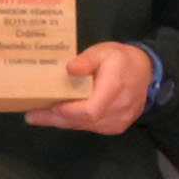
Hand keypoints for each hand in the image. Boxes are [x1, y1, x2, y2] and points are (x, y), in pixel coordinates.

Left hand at [27, 41, 159, 134]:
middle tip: (32, 115)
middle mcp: (118, 110)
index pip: (90, 110)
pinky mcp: (116, 127)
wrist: (147, 72)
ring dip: (61, 122)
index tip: (48, 107)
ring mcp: (118, 121)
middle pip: (83, 121)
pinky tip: (57, 117)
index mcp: (115, 89)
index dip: (68, 111)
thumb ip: (87, 60)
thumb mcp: (104, 51)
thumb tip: (69, 69)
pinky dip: (73, 122)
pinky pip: (91, 127)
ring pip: (85, 126)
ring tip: (38, 116)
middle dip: (55, 119)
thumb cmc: (122, 60)